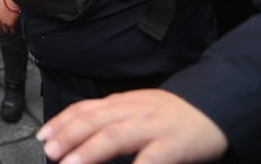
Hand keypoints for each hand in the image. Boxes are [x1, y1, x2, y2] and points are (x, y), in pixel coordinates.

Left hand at [0, 0, 19, 34]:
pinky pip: (12, 31)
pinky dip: (13, 32)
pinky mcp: (11, 24)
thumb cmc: (7, 1)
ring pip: (5, 31)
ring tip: (9, 33)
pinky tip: (14, 32)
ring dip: (7, 32)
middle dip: (1, 31)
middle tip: (3, 32)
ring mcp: (5, 22)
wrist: (14, 1)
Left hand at [37, 89, 227, 163]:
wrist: (216, 105)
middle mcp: (133, 111)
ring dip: (89, 151)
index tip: (44, 136)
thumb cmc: (172, 114)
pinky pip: (150, 160)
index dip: (62, 121)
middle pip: (94, 120)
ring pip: (115, 136)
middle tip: (50, 151)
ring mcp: (152, 126)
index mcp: (122, 103)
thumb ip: (111, 118)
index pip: (85, 109)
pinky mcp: (173, 144)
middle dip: (68, 136)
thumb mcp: (137, 108)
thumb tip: (79, 134)